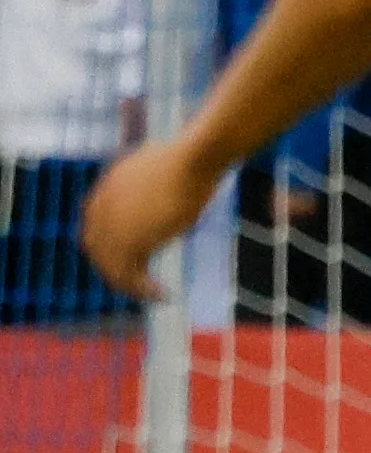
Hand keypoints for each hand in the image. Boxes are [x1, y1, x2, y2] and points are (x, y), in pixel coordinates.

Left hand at [80, 136, 215, 301]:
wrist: (192, 160)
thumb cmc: (189, 157)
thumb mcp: (163, 164)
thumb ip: (153, 179)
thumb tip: (170, 176)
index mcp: (107, 188)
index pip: (97, 224)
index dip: (110, 243)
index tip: (132, 255)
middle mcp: (101, 208)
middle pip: (97, 248)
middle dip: (114, 266)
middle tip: (138, 281)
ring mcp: (113, 226)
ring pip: (111, 266)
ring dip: (130, 283)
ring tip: (153, 293)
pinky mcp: (129, 242)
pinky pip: (129, 275)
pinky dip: (143, 289)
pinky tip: (163, 294)